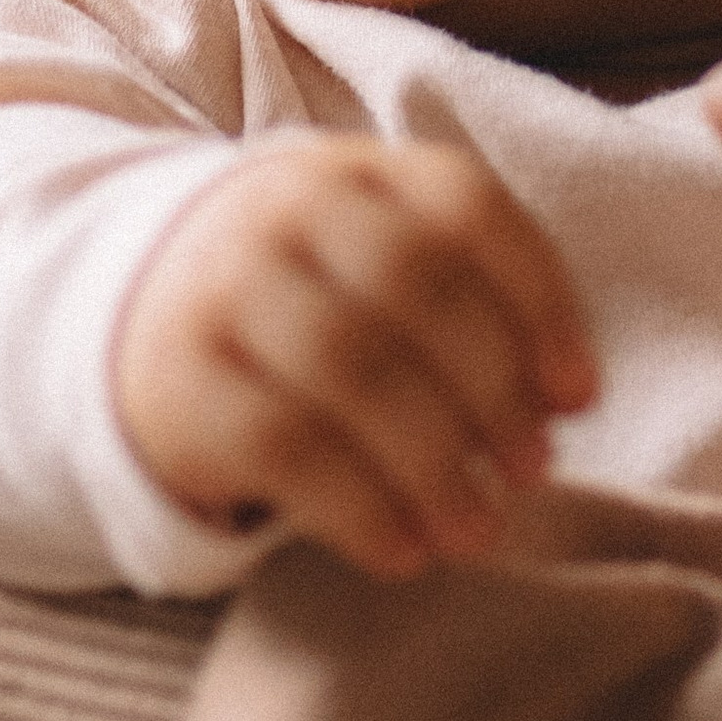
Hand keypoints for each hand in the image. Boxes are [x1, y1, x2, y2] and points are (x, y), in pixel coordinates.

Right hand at [112, 136, 599, 578]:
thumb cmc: (314, 296)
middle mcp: (285, 210)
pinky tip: (404, 551)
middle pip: (413, 284)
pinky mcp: (179, 382)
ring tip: (478, 528)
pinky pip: (284, 446)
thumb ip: (475, 301)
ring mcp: (222, 289)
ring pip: (351, 367)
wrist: (144, 312)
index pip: (465, 206)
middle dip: (490, 388)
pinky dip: (360, 509)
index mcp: (360, 169)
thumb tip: (566, 397)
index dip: (538, 300)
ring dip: (433, 461)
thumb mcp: (382, 258)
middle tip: (532, 472)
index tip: (578, 397)